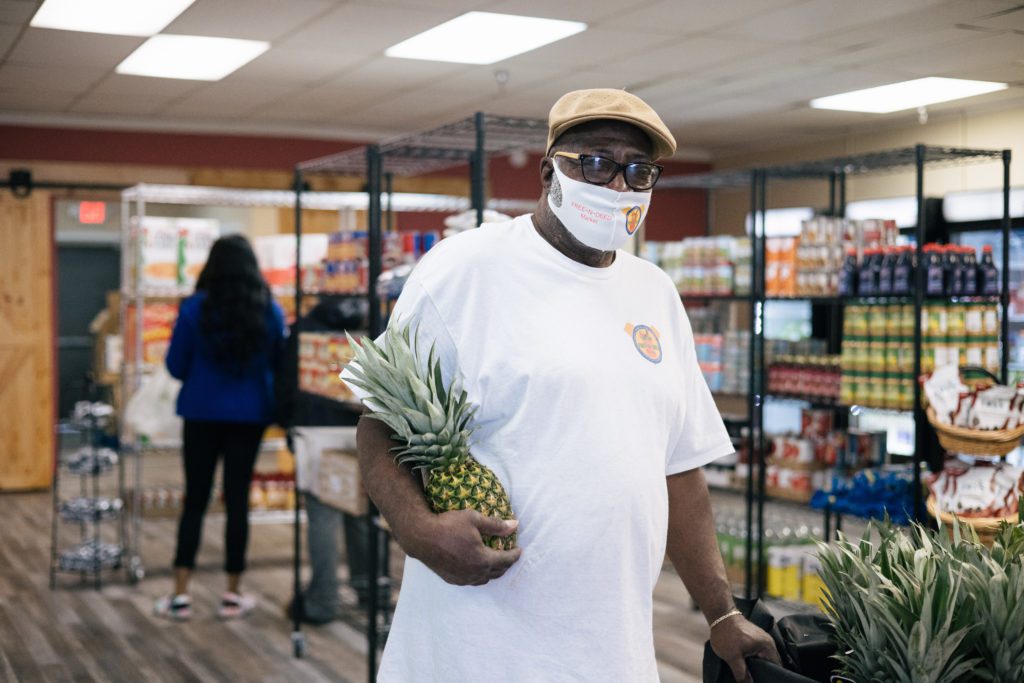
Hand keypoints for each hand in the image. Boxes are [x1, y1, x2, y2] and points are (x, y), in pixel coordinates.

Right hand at [405, 509, 520, 585]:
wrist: (421, 537)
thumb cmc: (448, 525)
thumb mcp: (474, 519)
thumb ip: (496, 525)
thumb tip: (515, 525)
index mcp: (483, 559)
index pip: (506, 560)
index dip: (515, 555)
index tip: (520, 550)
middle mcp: (475, 573)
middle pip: (497, 572)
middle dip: (506, 564)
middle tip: (509, 556)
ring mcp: (463, 578)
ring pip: (484, 579)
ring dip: (493, 572)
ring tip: (496, 563)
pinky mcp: (452, 579)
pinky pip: (471, 581)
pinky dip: (479, 575)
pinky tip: (477, 568)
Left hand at [709, 614, 780, 682]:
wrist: (720, 615)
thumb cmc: (727, 634)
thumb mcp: (732, 657)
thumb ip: (742, 673)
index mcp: (767, 646)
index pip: (776, 667)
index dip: (770, 677)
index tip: (762, 681)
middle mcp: (768, 642)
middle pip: (771, 664)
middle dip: (764, 673)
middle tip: (755, 679)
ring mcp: (762, 640)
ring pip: (765, 659)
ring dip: (759, 667)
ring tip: (752, 676)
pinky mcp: (756, 639)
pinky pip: (760, 654)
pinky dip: (756, 661)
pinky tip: (749, 667)